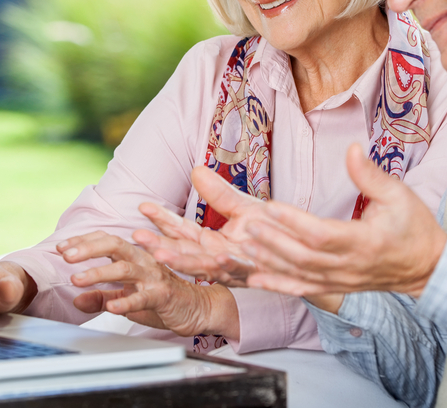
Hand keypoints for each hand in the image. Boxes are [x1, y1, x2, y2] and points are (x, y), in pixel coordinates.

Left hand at [57, 231, 238, 338]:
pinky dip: (125, 301)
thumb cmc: (163, 298)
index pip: (105, 241)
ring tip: (76, 279)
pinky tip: (110, 307)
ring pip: (125, 268)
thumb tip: (76, 299)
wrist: (198, 308)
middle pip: (113, 245)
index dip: (82, 242)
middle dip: (87, 248)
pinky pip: (142, 297)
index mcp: (134, 257)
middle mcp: (143, 261)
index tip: (61, 248)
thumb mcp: (126, 296)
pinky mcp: (163, 295)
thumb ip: (102, 296)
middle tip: (66, 256)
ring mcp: (153, 277)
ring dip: (98, 272)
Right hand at [132, 166, 275, 284]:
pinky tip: (219, 256)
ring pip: (206, 267)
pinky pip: (243, 272)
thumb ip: (219, 194)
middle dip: (160, 245)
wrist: (308, 253)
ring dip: (184, 261)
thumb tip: (196, 170)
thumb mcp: (244, 208)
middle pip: (184, 253)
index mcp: (214, 244)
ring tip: (162, 252)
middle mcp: (221, 259)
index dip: (162, 220)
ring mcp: (238, 270)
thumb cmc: (275, 231)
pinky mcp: (260, 276)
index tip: (144, 207)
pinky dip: (230, 266)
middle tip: (138, 237)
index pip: (182, 232)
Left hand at [228, 143, 446, 297]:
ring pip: (298, 275)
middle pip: (303, 257)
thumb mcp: (398, 194)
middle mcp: (349, 266)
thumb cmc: (414, 227)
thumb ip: (369, 174)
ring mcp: (341, 280)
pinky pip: (303, 289)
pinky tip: (254, 279)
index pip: (322, 234)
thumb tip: (350, 149)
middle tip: (246, 225)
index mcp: (365, 242)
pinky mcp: (336, 287)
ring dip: (268, 262)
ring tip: (243, 246)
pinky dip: (277, 285)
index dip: (294, 221)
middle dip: (272, 242)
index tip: (270, 206)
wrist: (428, 266)